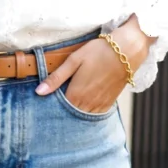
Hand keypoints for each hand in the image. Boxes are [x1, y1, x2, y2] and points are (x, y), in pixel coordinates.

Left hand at [34, 19, 152, 110]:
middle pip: (71, 116)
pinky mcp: (109, 102)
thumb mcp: (74, 61)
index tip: (44, 107)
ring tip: (68, 108)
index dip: (51, 109)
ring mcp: (100, 104)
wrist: (128, 51)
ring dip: (75, 115)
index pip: (59, 110)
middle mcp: (88, 103)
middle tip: (54, 112)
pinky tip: (83, 107)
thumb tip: (39, 92)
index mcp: (77, 94)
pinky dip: (88, 113)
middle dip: (62, 114)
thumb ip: (56, 78)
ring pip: (83, 117)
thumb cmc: (99, 51)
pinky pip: (96, 114)